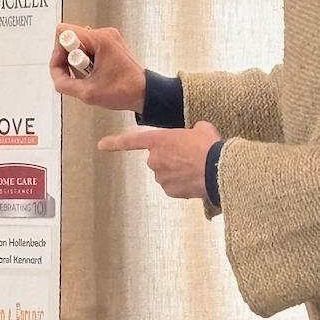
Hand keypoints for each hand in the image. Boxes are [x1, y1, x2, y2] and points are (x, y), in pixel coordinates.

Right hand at [49, 23, 146, 112]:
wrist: (145, 93)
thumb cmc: (123, 91)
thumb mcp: (86, 93)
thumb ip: (63, 82)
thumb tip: (55, 73)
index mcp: (100, 39)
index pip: (64, 31)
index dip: (59, 51)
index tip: (66, 66)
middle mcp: (104, 33)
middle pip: (70, 38)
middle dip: (68, 59)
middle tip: (78, 75)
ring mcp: (108, 38)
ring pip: (78, 44)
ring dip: (77, 62)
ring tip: (89, 76)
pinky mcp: (109, 44)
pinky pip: (87, 49)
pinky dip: (85, 62)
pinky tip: (94, 74)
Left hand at [97, 122, 221, 199]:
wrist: (218, 168)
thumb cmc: (209, 145)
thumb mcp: (200, 128)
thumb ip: (189, 131)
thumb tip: (192, 136)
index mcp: (158, 140)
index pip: (131, 141)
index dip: (114, 143)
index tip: (101, 146)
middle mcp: (154, 159)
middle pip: (157, 159)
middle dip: (169, 158)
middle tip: (189, 156)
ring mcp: (160, 177)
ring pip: (165, 173)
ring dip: (176, 171)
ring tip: (196, 167)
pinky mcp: (169, 191)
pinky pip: (173, 186)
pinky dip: (182, 184)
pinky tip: (196, 179)